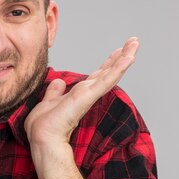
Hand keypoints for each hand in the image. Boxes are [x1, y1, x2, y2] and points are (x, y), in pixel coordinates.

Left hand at [25, 37, 139, 147]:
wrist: (43, 136)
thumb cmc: (44, 125)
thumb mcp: (49, 101)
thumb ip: (55, 92)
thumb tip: (58, 82)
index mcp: (80, 94)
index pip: (98, 75)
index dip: (108, 62)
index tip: (118, 50)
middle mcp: (87, 93)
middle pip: (108, 71)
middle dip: (122, 56)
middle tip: (134, 42)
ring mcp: (90, 94)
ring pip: (111, 73)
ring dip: (124, 57)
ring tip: (135, 44)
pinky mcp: (89, 96)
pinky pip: (106, 80)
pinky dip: (118, 68)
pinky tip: (129, 58)